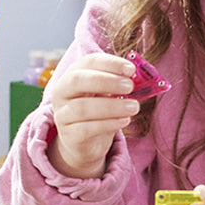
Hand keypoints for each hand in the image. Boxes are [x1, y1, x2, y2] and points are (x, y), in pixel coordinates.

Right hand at [46, 53, 139, 178]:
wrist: (83, 142)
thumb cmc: (98, 112)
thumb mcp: (108, 95)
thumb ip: (122, 84)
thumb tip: (143, 77)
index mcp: (72, 76)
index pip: (88, 62)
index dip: (110, 63)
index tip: (131, 69)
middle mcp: (61, 93)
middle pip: (77, 81)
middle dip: (106, 81)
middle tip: (130, 86)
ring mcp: (62, 115)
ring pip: (82, 107)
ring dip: (112, 106)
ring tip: (134, 107)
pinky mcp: (68, 135)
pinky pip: (86, 129)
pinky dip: (108, 124)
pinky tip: (125, 121)